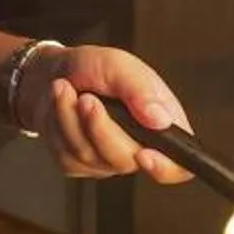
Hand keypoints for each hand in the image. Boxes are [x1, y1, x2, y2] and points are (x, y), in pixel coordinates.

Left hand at [20, 45, 195, 182]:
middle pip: (125, 161)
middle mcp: (138, 148)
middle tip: (86, 98)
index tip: (144, 154)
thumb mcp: (119, 65)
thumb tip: (160, 120)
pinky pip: (67, 156)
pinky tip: (60, 103)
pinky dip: (58, 124)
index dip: (167, 168)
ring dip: (71, 118)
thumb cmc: (94, 69)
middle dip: (100, 127)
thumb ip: (141, 89)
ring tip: (65, 88)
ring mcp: (106, 162)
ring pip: (90, 156)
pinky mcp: (78, 165)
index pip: (180, 166)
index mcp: (163, 126)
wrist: (53, 73)